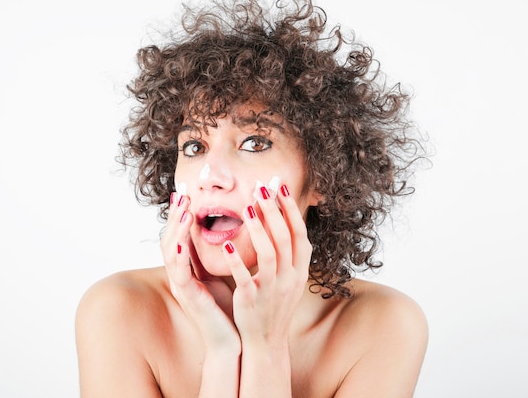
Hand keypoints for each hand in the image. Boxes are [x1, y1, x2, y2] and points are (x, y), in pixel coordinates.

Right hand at [161, 192, 239, 351]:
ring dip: (175, 229)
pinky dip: (179, 255)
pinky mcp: (188, 298)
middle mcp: (182, 275)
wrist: (232, 342)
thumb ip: (221, 255)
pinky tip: (182, 240)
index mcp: (191, 268)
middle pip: (171, 238)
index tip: (187, 191)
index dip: (182, 213)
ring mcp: (182, 286)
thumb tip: (229, 229)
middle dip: (175, 214)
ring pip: (171, 252)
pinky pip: (179, 273)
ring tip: (183, 209)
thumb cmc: (230, 308)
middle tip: (182, 191)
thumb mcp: (224, 275)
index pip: (182, 234)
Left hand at [223, 183, 311, 345]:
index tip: (280, 187)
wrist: (266, 342)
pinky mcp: (252, 301)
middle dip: (274, 210)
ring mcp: (272, 290)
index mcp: (300, 271)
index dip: (291, 209)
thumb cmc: (275, 305)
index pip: (300, 234)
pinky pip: (246, 278)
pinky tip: (228, 245)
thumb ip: (290, 254)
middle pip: (285, 238)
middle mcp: (290, 278)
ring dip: (259, 229)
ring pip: (269, 254)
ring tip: (247, 208)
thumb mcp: (290, 279)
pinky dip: (238, 261)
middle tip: (261, 188)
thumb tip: (289, 222)